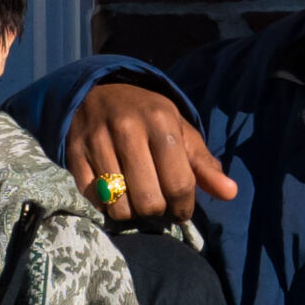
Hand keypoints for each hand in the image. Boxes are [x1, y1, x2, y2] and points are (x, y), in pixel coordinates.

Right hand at [66, 80, 236, 223]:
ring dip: (130, 212)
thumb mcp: (180, 133)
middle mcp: (128, 129)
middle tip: (157, 203)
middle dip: (157, 211)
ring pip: (119, 207)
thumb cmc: (147, 118)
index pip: (179, 184)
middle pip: (149, 201)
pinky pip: (94, 201)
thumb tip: (230, 193)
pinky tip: (113, 193)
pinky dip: (105, 206)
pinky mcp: (74, 155)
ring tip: (135, 198)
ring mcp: (97, 141)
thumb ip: (204, 165)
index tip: (181, 209)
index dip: (183, 208)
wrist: (97, 93)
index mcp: (162, 122)